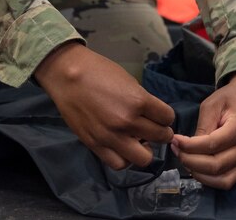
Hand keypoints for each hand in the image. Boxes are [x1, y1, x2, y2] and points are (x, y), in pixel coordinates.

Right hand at [35, 41, 175, 169]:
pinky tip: (123, 148)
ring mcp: (111, 137)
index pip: (167, 117)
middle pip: (160, 137)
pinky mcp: (96, 145)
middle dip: (161, 133)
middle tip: (153, 128)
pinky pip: (119, 164)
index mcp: (138, 101)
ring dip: (145, 150)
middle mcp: (127, 122)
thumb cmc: (98, 71)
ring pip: (143, 158)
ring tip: (139, 141)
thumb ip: (142, 100)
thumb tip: (152, 116)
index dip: (165, 116)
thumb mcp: (128, 81)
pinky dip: (125, 158)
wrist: (67, 76)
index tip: (160, 115)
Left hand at [171, 69, 235, 189]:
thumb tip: (189, 148)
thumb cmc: (231, 97)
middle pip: (216, 166)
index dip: (190, 146)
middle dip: (190, 160)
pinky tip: (196, 167)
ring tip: (184, 158)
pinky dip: (209, 179)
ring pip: (222, 179)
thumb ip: (203, 126)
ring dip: (199, 173)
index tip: (175, 139)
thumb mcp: (213, 104)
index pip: (213, 145)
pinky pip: (227, 181)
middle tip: (176, 149)